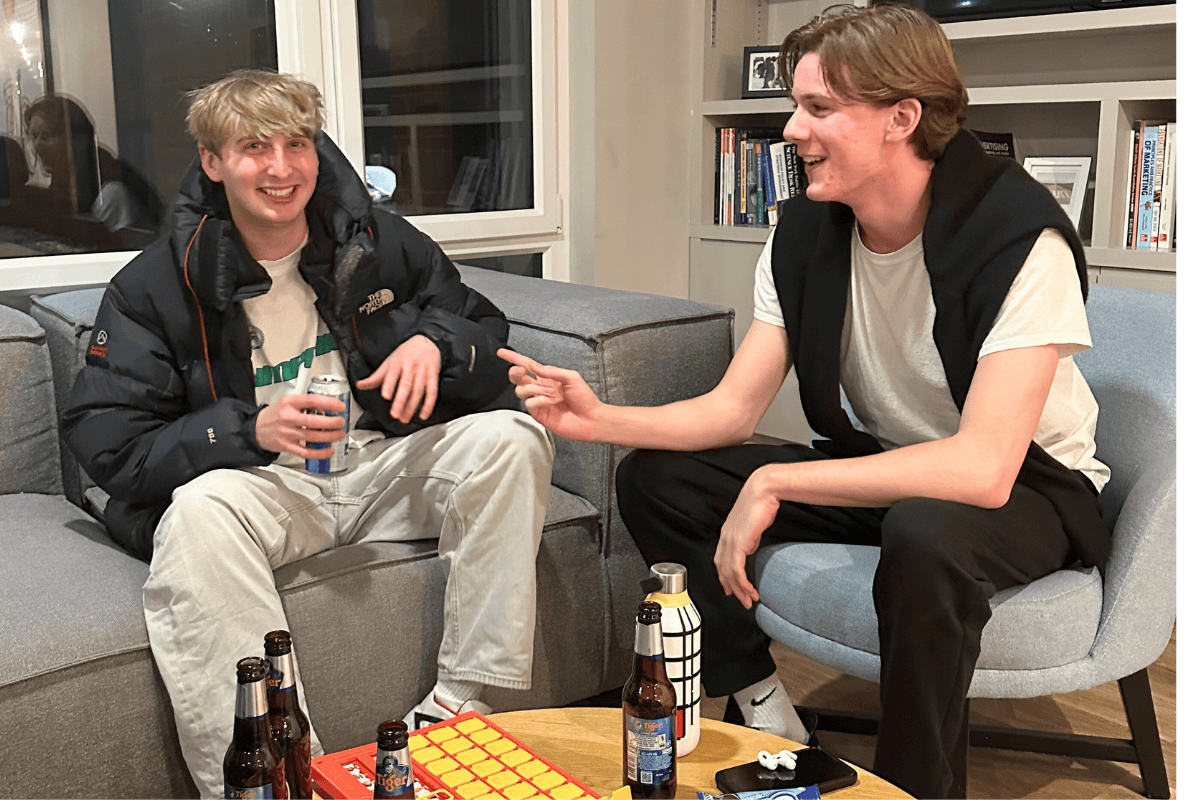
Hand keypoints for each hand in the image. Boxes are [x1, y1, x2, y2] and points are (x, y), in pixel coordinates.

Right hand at [255, 393, 346, 458]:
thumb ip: (306, 403)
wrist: (257, 428)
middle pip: (313, 421)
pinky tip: (329, 450)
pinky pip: (306, 452)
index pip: (312, 400)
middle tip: (341, 422)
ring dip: (329, 437)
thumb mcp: (289, 402)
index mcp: (290, 403)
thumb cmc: (276, 414)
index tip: (340, 406)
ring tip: (340, 434)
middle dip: (331, 422)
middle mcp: (288, 418)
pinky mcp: (287, 446)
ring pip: (312, 437)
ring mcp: (287, 433)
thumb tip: (329, 405)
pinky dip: (320, 453)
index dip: (329, 403)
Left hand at [356, 334, 440, 422]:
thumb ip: (376, 377)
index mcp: (397, 363)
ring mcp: (423, 372)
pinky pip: (432, 392)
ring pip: (418, 391)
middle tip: (395, 414)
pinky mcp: (433, 376)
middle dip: (401, 401)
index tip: (385, 396)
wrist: (427, 342)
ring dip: (412, 406)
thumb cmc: (406, 354)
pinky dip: (429, 405)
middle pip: (406, 385)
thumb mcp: (389, 362)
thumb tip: (360, 385)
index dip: (389, 385)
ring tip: (405, 418)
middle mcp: (410, 367)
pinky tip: (423, 414)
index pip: (392, 375)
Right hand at [497, 348, 602, 440]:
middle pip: (518, 378)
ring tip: (552, 394)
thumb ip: (551, 370)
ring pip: (521, 391)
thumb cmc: (584, 398)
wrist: (591, 419)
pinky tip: (551, 403)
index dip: (513, 358)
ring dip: (536, 389)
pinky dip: (540, 401)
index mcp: (548, 377)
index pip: (527, 365)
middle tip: (522, 372)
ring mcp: (538, 402)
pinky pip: (529, 404)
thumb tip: (533, 366)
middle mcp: (540, 388)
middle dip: (516, 372)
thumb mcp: (571, 377)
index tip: (501, 352)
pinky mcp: (538, 414)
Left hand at [715, 468, 780, 608]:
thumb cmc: (761, 502)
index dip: (724, 576)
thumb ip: (749, 537)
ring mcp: (730, 541)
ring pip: (729, 573)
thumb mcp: (753, 524)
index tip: (730, 587)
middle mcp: (725, 538)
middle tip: (741, 600)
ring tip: (749, 600)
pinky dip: (742, 583)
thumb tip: (751, 546)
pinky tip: (749, 590)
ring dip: (739, 590)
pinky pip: (737, 570)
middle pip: (722, 570)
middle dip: (731, 588)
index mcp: (727, 533)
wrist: (764, 490)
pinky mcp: (738, 543)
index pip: (720, 560)